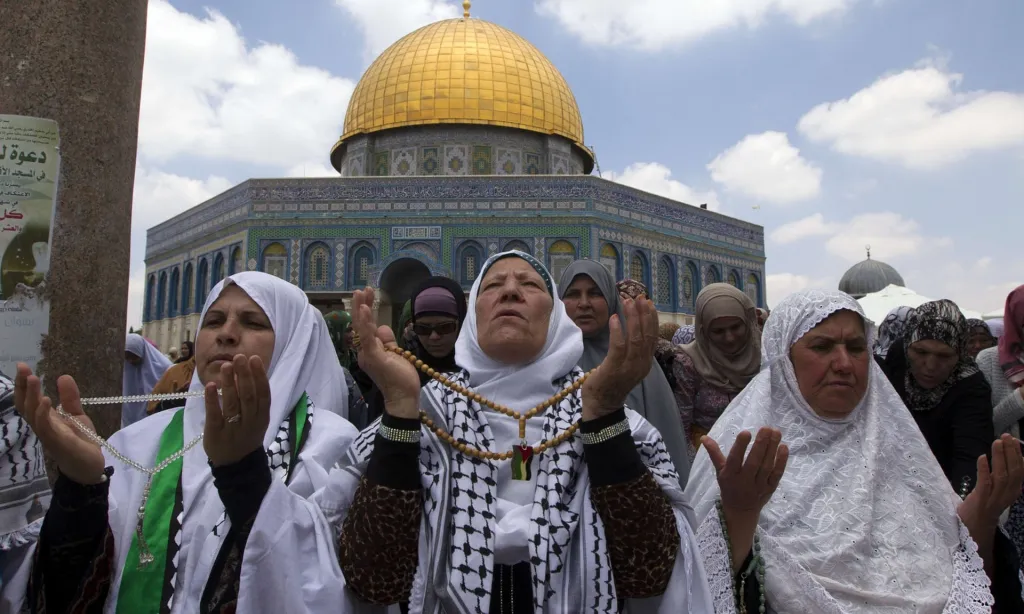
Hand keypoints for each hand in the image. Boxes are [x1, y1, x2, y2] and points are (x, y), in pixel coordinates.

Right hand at [14, 363, 105, 484]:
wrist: (91, 467)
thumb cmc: (81, 441)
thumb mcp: (76, 415)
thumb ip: (69, 398)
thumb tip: (62, 376)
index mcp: (45, 419)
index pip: (29, 400)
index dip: (24, 384)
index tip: (23, 366)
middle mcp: (42, 426)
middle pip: (26, 405)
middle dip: (23, 386)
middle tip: (23, 367)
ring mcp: (48, 435)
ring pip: (33, 415)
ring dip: (32, 396)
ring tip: (34, 378)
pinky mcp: (57, 443)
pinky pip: (46, 428)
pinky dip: (43, 414)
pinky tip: (46, 400)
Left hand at [203, 355, 271, 466]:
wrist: (236, 464)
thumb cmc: (246, 435)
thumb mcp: (257, 420)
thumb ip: (253, 399)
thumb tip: (246, 370)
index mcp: (262, 417)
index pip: (263, 394)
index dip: (260, 376)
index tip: (254, 359)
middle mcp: (250, 422)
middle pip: (248, 397)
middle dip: (244, 375)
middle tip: (239, 357)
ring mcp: (233, 429)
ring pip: (232, 404)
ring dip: (229, 383)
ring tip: (225, 365)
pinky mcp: (216, 434)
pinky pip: (214, 415)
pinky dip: (212, 400)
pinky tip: (211, 385)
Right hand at [352, 288, 420, 418]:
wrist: (403, 398)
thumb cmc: (401, 378)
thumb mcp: (395, 354)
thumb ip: (388, 341)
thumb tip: (382, 327)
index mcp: (370, 351)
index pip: (366, 327)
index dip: (365, 310)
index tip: (367, 295)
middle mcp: (365, 352)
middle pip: (360, 325)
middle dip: (361, 305)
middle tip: (362, 289)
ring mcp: (368, 355)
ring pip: (362, 328)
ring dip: (361, 309)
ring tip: (361, 293)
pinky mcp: (374, 357)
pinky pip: (368, 337)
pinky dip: (365, 323)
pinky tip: (364, 309)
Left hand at [581, 296, 658, 420]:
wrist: (602, 406)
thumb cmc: (612, 382)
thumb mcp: (627, 364)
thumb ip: (633, 349)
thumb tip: (634, 326)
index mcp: (646, 362)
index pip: (653, 336)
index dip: (651, 318)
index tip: (648, 302)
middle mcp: (641, 364)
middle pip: (646, 335)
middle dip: (643, 313)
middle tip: (638, 296)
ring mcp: (629, 368)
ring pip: (635, 338)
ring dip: (632, 318)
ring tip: (627, 302)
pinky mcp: (614, 369)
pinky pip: (618, 346)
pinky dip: (617, 330)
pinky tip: (614, 318)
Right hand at [704, 428, 787, 515]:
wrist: (741, 511)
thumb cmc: (729, 487)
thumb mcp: (719, 471)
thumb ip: (714, 453)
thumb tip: (703, 437)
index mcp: (730, 475)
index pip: (735, 459)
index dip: (740, 446)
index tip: (746, 432)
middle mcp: (745, 480)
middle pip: (754, 462)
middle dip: (761, 445)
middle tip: (766, 428)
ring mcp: (759, 485)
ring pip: (767, 466)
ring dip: (772, 449)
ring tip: (776, 432)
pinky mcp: (771, 488)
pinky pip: (777, 474)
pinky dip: (781, 461)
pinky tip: (784, 447)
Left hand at [958, 434, 1023, 534]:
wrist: (975, 528)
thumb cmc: (985, 505)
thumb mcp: (999, 491)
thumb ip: (1004, 477)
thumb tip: (1010, 457)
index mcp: (1013, 491)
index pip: (1020, 471)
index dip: (1018, 455)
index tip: (1014, 440)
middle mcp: (1007, 494)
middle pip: (1013, 472)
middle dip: (1011, 453)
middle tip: (1006, 437)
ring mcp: (994, 498)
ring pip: (1001, 476)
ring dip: (1000, 458)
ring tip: (997, 443)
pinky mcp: (981, 500)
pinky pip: (984, 483)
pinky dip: (984, 469)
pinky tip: (983, 457)